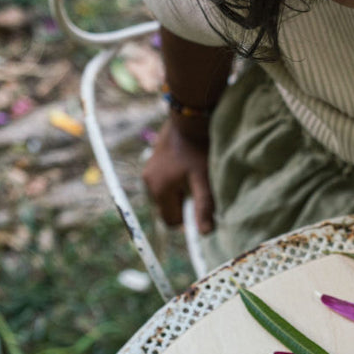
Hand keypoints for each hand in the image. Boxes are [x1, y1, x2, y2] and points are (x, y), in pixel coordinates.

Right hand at [143, 117, 214, 232]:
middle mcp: (149, 182)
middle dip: (182, 204)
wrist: (188, 120)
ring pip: (165, 196)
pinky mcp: (151, 163)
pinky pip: (162, 183)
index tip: (199, 205)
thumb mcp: (204, 179)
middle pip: (167, 208)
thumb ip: (204, 206)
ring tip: (192, 176)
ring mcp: (148, 172)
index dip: (187, 218)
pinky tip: (185, 168)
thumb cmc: (199, 149)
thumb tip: (205, 233)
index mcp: (160, 190)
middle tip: (197, 188)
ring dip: (178, 193)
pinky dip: (173, 182)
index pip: (171, 221)